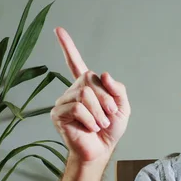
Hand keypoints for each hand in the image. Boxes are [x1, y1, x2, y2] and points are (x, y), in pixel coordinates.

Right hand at [50, 27, 129, 164]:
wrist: (101, 150)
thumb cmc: (110, 130)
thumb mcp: (123, 108)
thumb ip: (117, 89)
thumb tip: (104, 74)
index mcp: (88, 87)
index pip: (75, 63)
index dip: (68, 47)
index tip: (58, 30)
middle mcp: (73, 90)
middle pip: (90, 80)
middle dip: (105, 98)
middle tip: (109, 115)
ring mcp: (63, 101)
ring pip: (84, 94)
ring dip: (99, 111)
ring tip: (100, 124)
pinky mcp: (58, 114)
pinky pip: (77, 107)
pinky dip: (90, 119)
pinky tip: (89, 128)